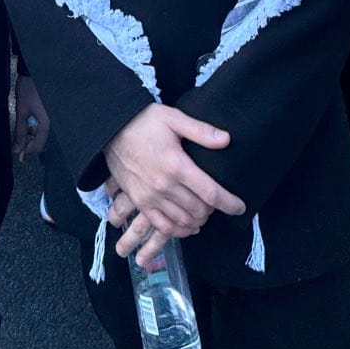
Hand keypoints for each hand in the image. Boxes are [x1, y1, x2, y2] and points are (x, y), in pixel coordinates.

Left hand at [13, 74, 49, 160]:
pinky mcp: (52, 111)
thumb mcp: (21, 110)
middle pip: (42, 140)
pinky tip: (30, 118)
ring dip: (32, 132)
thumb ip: (20, 130)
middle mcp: (54, 121)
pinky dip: (36, 125)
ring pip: (43, 132)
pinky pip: (45, 124)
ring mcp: (54, 116)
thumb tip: (17, 148)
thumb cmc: (28, 88)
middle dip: (29, 141)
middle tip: (19, 135)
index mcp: (47, 122)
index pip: (38, 146)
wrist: (35, 70)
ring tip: (24, 123)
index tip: (17, 150)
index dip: (27, 150)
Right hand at [104, 104, 244, 255]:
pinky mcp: (139, 200)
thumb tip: (227, 140)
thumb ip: (201, 131)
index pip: (211, 193)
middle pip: (199, 211)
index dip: (230, 203)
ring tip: (204, 212)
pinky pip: (162, 225)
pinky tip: (186, 225)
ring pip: (183, 221)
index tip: (241, 207)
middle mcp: (164, 186)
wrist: (109, 129)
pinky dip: (177, 230)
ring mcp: (150, 196)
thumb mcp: (173, 118)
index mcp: (176, 165)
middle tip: (218, 202)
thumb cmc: (142, 121)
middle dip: (214, 210)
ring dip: (198, 221)